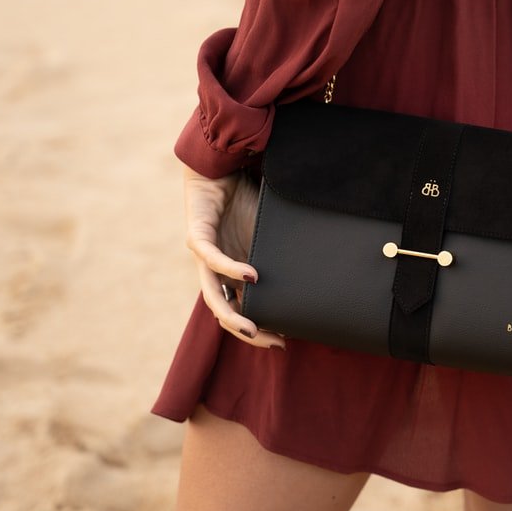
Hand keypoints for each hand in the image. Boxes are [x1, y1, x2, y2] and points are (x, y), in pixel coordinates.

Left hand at [182, 164, 285, 349]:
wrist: (220, 169)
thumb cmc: (244, 200)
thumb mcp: (266, 233)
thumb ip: (277, 253)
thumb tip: (314, 266)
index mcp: (232, 274)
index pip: (242, 310)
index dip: (259, 328)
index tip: (284, 338)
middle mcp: (216, 271)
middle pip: (225, 312)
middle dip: (248, 332)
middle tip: (273, 342)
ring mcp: (205, 257)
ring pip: (213, 296)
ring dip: (232, 316)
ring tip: (252, 328)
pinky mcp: (197, 238)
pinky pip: (212, 260)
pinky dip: (232, 270)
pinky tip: (252, 277)